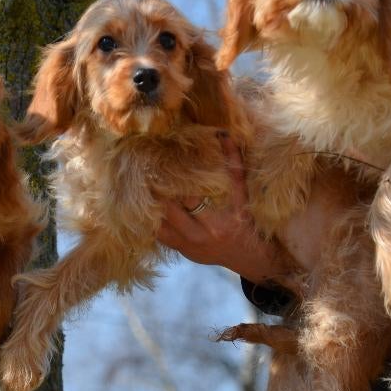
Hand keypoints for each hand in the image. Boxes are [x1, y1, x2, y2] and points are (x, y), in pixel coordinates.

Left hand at [156, 135, 288, 283]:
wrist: (250, 255)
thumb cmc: (247, 219)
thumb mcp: (244, 192)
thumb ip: (233, 163)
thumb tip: (223, 134)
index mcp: (223, 215)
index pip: (192, 193)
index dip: (177, 178)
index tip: (165, 161)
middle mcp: (206, 232)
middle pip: (173, 208)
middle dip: (160, 190)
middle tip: (146, 171)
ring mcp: (192, 244)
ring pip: (161, 223)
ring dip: (152, 205)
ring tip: (141, 187)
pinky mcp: (183, 251)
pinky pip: (160, 236)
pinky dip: (152, 221)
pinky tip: (144, 208)